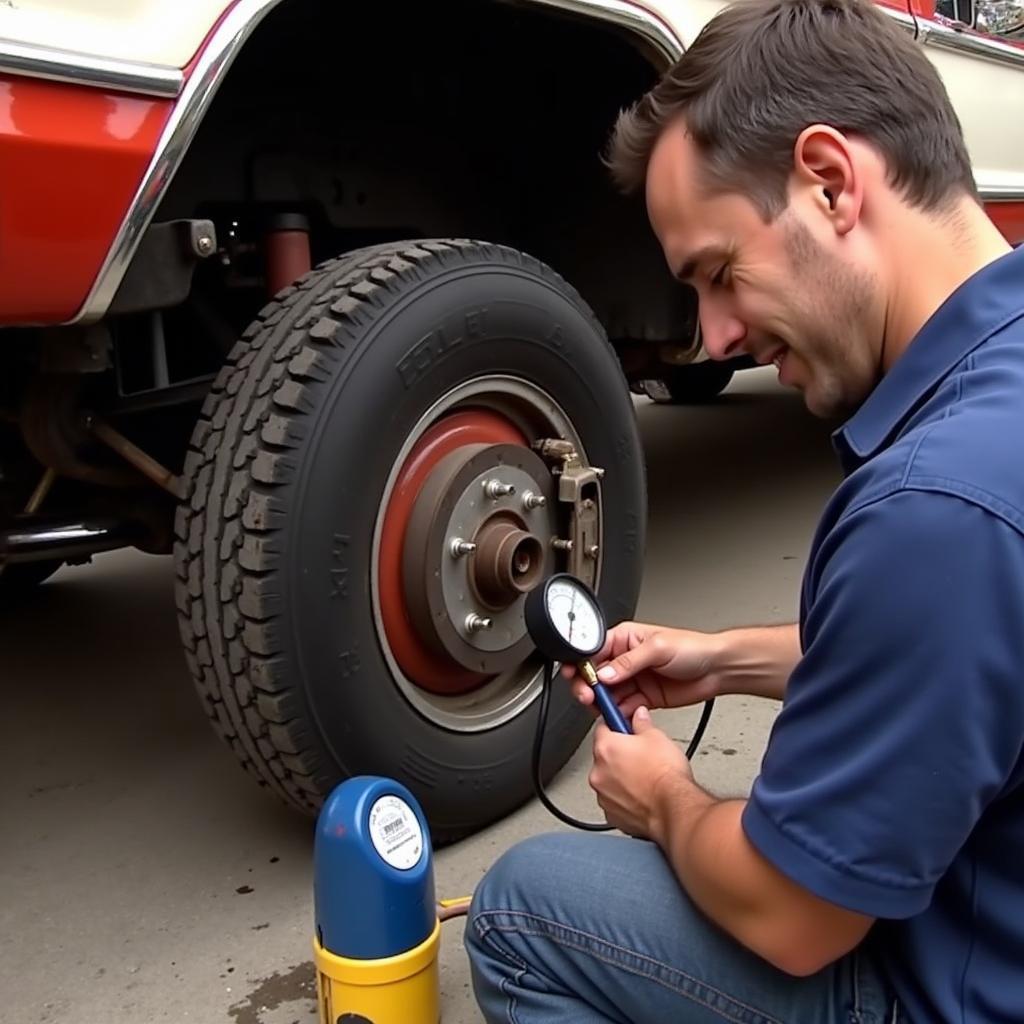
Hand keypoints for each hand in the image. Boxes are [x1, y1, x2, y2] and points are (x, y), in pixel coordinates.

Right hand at [566, 621, 720, 719]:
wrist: (718, 669)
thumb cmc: (693, 648)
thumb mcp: (657, 648)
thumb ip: (627, 662)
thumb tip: (603, 673)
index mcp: (625, 639)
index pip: (594, 651)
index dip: (583, 664)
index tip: (579, 676)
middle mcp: (626, 659)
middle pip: (595, 675)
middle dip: (588, 686)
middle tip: (589, 696)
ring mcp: (634, 680)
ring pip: (607, 694)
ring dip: (602, 703)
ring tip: (603, 708)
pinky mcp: (643, 698)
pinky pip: (623, 708)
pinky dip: (618, 713)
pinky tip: (620, 714)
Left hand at [588, 707, 695, 838]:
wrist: (674, 808)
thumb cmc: (665, 776)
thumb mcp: (657, 737)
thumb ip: (642, 723)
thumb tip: (639, 716)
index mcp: (605, 748)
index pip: (602, 727)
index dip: (616, 725)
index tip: (624, 726)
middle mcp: (598, 772)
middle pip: (604, 755)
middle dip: (619, 754)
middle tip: (640, 755)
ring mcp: (603, 796)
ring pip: (608, 780)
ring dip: (620, 777)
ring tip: (644, 777)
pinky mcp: (612, 815)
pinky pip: (614, 800)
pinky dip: (624, 797)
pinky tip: (642, 794)